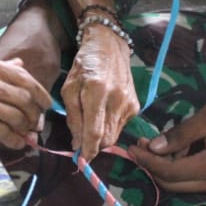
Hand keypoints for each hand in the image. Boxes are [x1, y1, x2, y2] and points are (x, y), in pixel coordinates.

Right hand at [0, 53, 50, 149]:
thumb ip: (0, 65)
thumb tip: (21, 64)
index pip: (25, 79)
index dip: (40, 94)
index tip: (45, 105)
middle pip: (24, 100)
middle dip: (35, 114)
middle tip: (36, 122)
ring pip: (15, 117)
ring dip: (25, 128)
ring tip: (26, 132)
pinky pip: (1, 132)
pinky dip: (13, 140)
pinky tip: (17, 143)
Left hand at [63, 21, 137, 160]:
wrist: (109, 46)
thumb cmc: (83, 65)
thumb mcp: (69, 88)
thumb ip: (73, 117)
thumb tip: (76, 144)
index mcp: (97, 92)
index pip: (95, 132)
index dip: (87, 150)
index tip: (80, 159)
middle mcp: (117, 99)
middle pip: (107, 139)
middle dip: (94, 146)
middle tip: (81, 144)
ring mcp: (129, 103)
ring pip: (115, 135)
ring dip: (101, 137)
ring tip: (91, 124)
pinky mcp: (136, 105)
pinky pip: (121, 126)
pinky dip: (110, 127)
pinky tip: (103, 114)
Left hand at [127, 97, 205, 193]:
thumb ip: (181, 133)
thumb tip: (155, 146)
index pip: (169, 173)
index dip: (147, 161)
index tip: (133, 145)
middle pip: (171, 185)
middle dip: (151, 167)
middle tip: (141, 145)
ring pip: (181, 186)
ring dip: (163, 169)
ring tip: (154, 145)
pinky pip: (193, 182)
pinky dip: (179, 170)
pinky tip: (174, 152)